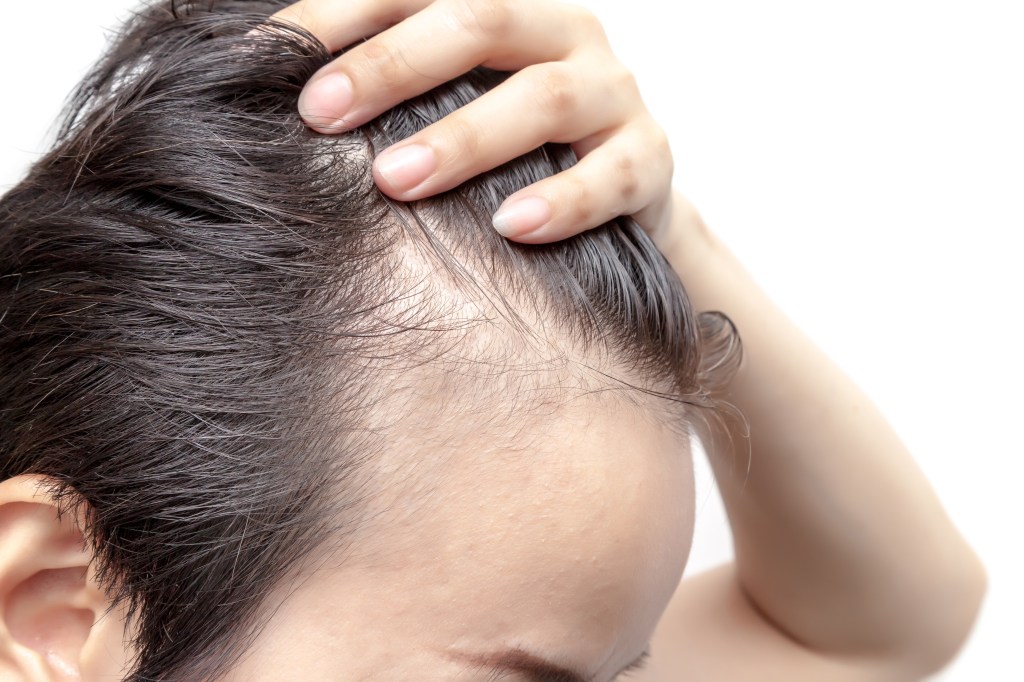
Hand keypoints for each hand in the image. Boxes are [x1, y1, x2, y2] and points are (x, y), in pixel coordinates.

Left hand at [269, 0, 675, 244]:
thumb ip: (394, 96)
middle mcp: (564, 33)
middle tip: (321, 116)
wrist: (622, 196)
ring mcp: (613, 92)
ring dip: (463, 139)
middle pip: (479, 20)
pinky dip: (561, 201)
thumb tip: (282, 102)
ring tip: (394, 181)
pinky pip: (611, 175)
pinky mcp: (650, 159)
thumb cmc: (516, 153)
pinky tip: (509, 228)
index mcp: (506, 8)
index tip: (268, 60)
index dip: (341, 17)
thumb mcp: (456, 107)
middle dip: (392, 66)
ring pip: (542, 98)